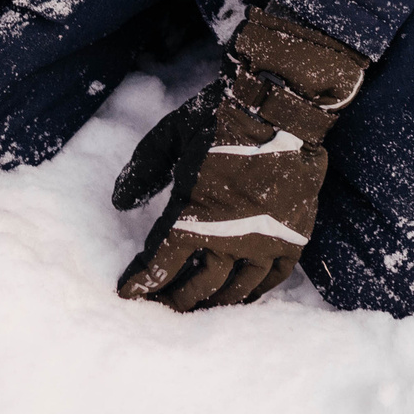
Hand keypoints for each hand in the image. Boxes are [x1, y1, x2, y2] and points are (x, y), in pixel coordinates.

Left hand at [112, 3, 365, 310]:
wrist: (280, 107)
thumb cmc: (221, 117)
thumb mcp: (171, 135)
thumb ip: (145, 169)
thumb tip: (121, 203)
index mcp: (191, 215)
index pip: (159, 265)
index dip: (141, 283)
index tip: (129, 294)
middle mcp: (226, 237)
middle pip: (196, 287)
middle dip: (175, 299)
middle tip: (165, 304)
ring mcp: (263, 239)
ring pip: (235, 290)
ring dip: (214, 302)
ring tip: (202, 306)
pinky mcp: (292, 236)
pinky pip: (273, 277)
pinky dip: (256, 291)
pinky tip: (244, 294)